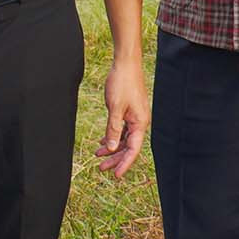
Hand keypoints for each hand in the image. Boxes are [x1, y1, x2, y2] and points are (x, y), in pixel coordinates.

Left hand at [96, 56, 149, 175]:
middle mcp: (140, 122)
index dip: (124, 163)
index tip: (116, 175)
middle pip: (129, 146)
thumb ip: (113, 129)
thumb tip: (112, 148)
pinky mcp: (129, 111)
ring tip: (98, 156)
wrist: (125, 63)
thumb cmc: (122, 83)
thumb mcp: (114, 108)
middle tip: (101, 168)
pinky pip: (122, 129)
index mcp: (140, 123)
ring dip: (112, 148)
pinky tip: (103, 142)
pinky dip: (113, 136)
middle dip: (116, 158)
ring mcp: (135, 117)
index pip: (133, 149)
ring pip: (124, 139)